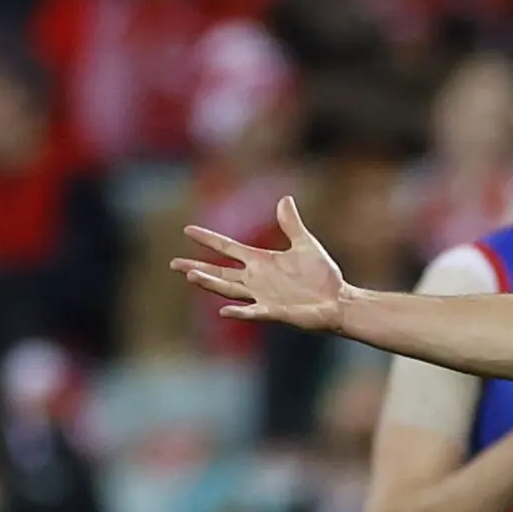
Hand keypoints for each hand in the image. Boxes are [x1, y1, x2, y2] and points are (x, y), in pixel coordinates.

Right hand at [173, 196, 348, 332]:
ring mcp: (263, 296)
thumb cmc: (323, 275)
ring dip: (210, 283)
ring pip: (229, 289)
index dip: (209, 239)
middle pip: (220, 272)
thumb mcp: (306, 244)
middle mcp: (256, 279)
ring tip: (190, 275)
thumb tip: (285, 199)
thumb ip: (291, 224)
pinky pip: (253, 312)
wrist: (339, 301)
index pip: (228, 248)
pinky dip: (239, 312)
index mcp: (261, 261)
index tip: (188, 229)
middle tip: (174, 263)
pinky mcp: (275, 312)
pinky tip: (223, 311)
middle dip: (197, 267)